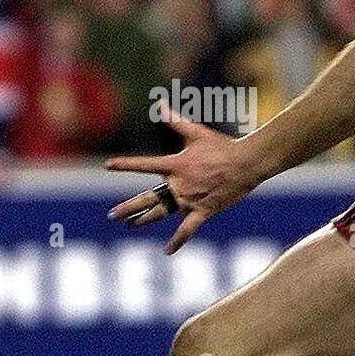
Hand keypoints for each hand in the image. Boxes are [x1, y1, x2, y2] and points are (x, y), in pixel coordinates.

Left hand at [105, 104, 260, 253]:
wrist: (246, 163)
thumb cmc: (221, 146)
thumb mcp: (195, 133)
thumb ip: (174, 121)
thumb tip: (159, 104)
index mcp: (175, 165)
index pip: (144, 164)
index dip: (125, 164)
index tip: (108, 165)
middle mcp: (179, 184)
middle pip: (148, 197)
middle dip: (129, 207)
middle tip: (112, 215)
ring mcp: (190, 200)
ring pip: (162, 213)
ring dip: (144, 219)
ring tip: (130, 224)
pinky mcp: (203, 211)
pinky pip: (188, 229)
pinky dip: (178, 241)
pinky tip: (167, 251)